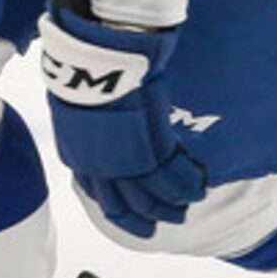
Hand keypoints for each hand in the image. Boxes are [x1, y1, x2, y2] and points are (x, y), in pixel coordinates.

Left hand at [38, 0, 208, 236]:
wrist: (95, 59)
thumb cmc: (83, 69)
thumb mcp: (76, 102)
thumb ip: (89, 120)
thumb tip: (95, 114)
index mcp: (78, 156)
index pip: (99, 195)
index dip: (121, 211)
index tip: (135, 217)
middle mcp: (100, 167)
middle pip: (127, 205)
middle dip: (148, 216)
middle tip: (167, 218)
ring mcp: (126, 161)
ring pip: (153, 197)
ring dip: (173, 204)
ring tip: (188, 202)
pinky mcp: (152, 148)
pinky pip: (174, 176)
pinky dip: (188, 183)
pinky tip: (199, 184)